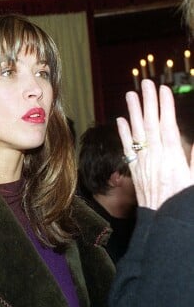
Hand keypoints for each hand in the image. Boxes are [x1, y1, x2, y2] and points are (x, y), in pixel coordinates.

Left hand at [116, 79, 193, 208]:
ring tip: (130, 94)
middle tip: (145, 83)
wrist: (165, 222)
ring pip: (137, 133)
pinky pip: (127, 149)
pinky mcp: (135, 170)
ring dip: (133, 112)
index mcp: (173, 158)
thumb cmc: (184, 201)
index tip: (163, 90)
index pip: (167, 127)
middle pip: (150, 125)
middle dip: (148, 103)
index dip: (165, 108)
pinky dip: (123, 133)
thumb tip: (192, 138)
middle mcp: (155, 158)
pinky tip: (120, 119)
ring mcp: (143, 163)